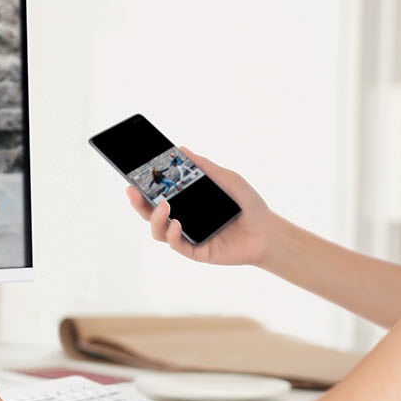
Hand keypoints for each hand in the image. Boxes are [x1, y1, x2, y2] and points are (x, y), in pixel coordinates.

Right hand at [126, 148, 274, 267]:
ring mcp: (188, 236)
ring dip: (154, 218)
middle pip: (151, 213)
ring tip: (163, 206)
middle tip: (132, 190)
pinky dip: (173, 235)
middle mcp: (183, 218)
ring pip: (158, 231)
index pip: (158, 194)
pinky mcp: (197, 251)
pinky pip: (177, 245)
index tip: (132, 175)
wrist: (268, 231)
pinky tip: (177, 224)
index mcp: (187, 201)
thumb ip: (205, 167)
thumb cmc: (248, 204)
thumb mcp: (227, 179)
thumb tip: (182, 150)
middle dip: (138, 202)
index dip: (143, 187)